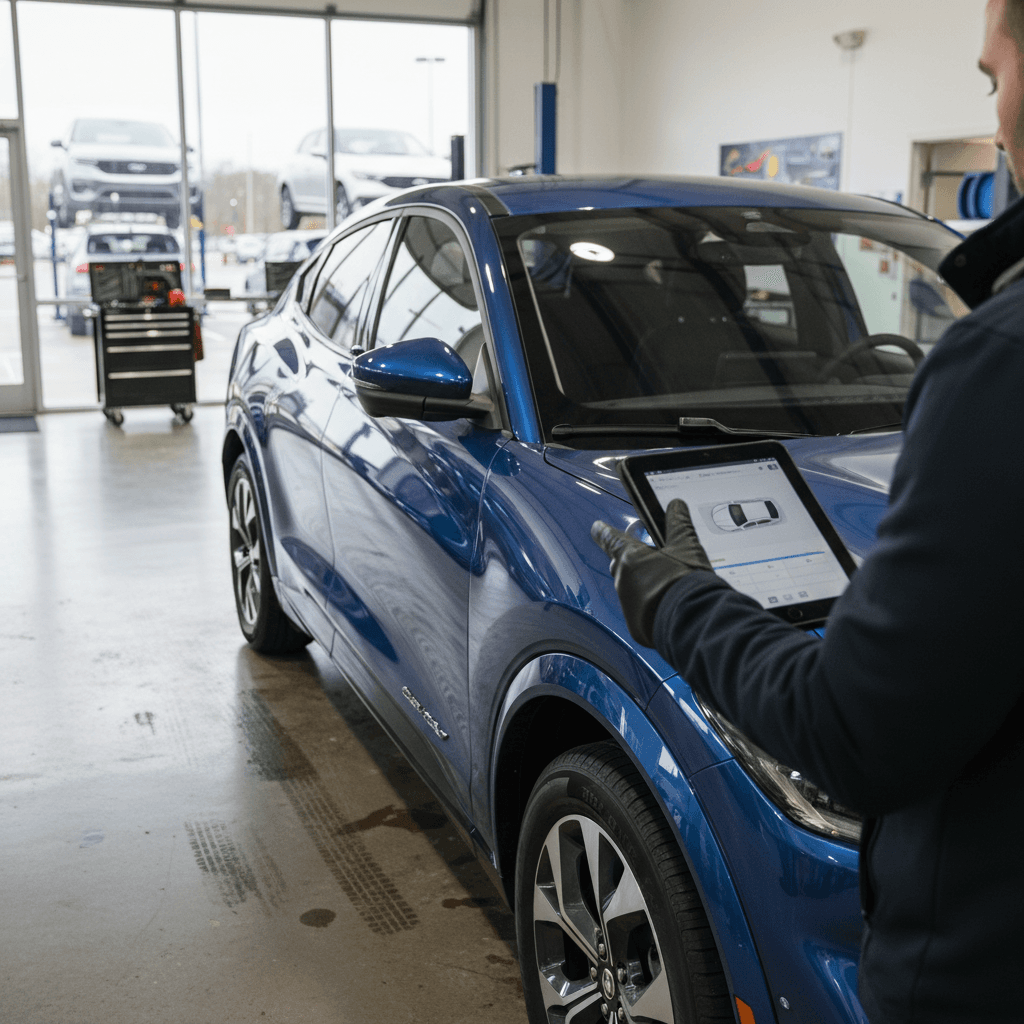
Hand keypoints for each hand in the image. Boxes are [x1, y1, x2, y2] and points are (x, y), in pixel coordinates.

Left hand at [591, 499, 712, 646]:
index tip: (596, 527)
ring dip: (644, 585)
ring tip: (670, 585)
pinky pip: (639, 612)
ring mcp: (627, 606)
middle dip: (633, 561)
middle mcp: (622, 581)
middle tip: (652, 559)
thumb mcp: (687, 547)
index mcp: (630, 557)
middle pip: (622, 565)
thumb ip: (678, 524)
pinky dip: (650, 607)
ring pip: (631, 589)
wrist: (693, 623)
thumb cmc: (687, 583)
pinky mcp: (636, 626)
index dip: (603, 532)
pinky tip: (669, 606)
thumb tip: (676, 505)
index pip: (611, 539)